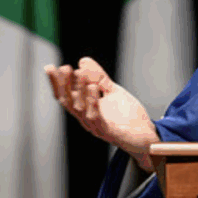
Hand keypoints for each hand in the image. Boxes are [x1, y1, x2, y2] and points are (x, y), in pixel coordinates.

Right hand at [44, 57, 158, 170]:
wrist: (147, 137)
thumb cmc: (129, 117)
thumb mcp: (113, 92)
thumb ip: (98, 78)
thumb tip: (83, 61)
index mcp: (85, 110)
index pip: (66, 95)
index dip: (56, 83)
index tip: (50, 67)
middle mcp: (86, 119)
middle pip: (69, 102)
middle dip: (63, 85)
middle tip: (63, 68)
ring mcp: (96, 127)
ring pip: (80, 109)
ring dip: (79, 90)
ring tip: (79, 74)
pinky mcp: (108, 132)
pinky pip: (96, 117)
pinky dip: (92, 102)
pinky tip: (92, 88)